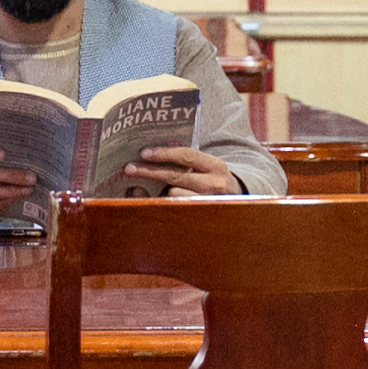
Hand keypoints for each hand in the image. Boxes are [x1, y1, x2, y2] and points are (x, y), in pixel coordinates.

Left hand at [130, 145, 244, 196]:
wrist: (238, 200)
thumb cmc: (214, 178)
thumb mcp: (208, 165)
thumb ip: (188, 159)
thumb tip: (153, 153)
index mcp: (215, 165)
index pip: (186, 156)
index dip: (164, 154)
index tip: (144, 153)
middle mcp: (214, 184)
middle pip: (175, 176)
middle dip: (149, 171)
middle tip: (130, 168)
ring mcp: (208, 202)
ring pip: (173, 194)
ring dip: (161, 190)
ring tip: (152, 186)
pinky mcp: (201, 215)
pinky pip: (175, 206)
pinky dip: (166, 201)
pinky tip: (160, 198)